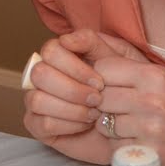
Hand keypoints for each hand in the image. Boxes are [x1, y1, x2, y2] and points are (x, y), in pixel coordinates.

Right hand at [21, 29, 138, 161]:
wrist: (129, 118)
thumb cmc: (120, 83)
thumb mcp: (113, 56)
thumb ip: (89, 41)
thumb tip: (65, 39)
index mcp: (57, 54)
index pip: (50, 51)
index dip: (74, 68)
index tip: (99, 82)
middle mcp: (41, 75)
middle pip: (40, 74)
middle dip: (72, 90)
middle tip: (98, 99)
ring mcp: (35, 100)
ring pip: (37, 100)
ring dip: (71, 109)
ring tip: (94, 113)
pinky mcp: (38, 126)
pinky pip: (42, 124)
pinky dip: (68, 125)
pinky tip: (85, 124)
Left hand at [94, 49, 164, 165]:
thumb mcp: (163, 80)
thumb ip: (131, 70)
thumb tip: (90, 63)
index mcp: (154, 75)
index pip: (103, 69)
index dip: (101, 79)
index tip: (110, 87)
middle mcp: (150, 100)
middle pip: (99, 97)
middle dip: (102, 104)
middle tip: (117, 110)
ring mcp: (149, 128)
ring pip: (102, 123)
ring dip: (109, 127)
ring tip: (128, 126)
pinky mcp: (148, 152)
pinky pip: (113, 146)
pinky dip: (118, 145)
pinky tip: (135, 141)